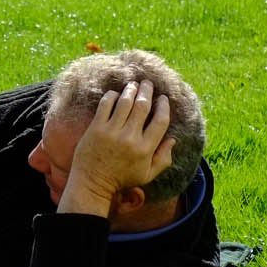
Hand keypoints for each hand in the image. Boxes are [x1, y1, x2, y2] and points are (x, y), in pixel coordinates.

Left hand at [57, 80, 174, 216]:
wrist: (93, 182)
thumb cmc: (122, 178)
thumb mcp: (148, 174)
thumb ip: (163, 158)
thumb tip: (173, 139)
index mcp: (145, 149)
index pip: (160, 121)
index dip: (164, 106)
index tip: (163, 98)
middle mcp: (130, 138)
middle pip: (143, 106)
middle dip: (147, 91)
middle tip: (148, 83)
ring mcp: (112, 131)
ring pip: (125, 102)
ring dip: (131, 89)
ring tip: (134, 84)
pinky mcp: (96, 128)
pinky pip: (105, 104)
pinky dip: (112, 95)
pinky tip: (116, 93)